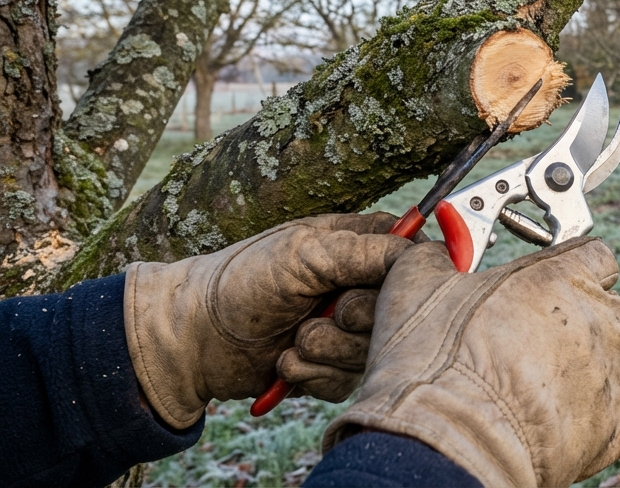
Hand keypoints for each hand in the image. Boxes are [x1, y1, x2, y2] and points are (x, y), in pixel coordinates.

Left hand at [124, 213, 411, 429]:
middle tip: (328, 311)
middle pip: (399, 310)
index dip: (408, 276)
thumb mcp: (305, 253)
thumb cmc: (242, 281)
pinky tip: (285, 360)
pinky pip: (347, 380)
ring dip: (329, 349)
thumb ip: (366, 250)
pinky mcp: (331, 367)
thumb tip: (420, 254)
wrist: (193, 337)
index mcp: (358, 246)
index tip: (384, 286)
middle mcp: (358, 287)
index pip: (414, 254)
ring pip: (374, 350)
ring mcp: (346, 329)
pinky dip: (313, 373)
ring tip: (294, 339)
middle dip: (359, 318)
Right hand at [323, 237, 619, 487]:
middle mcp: (600, 321)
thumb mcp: (417, 284)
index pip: (595, 254)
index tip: (545, 282)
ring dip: (572, 370)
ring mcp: (611, 377)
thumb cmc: (435, 363)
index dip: (570, 267)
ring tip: (519, 388)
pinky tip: (530, 421)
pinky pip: (599, 415)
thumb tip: (440, 252)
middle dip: (569, 321)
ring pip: (602, 364)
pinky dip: (573, 419)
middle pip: (601, 310)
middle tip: (521, 340)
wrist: (447, 447)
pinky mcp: (609, 430)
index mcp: (563, 277)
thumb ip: (441, 255)